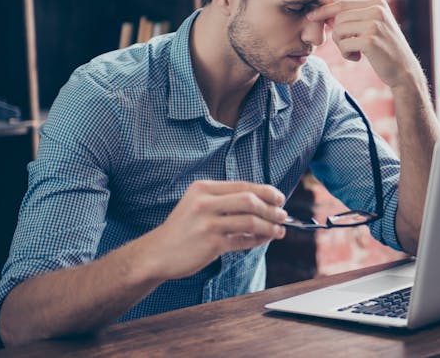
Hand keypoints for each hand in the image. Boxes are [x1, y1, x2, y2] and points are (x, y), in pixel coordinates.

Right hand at [142, 181, 286, 280]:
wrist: (156, 253)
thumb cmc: (183, 229)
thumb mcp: (197, 205)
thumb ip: (225, 201)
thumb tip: (263, 204)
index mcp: (203, 188)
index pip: (243, 185)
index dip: (266, 191)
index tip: (280, 198)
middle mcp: (205, 202)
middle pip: (250, 200)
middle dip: (271, 208)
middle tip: (283, 215)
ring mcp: (207, 223)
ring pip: (250, 221)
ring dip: (269, 226)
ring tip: (279, 230)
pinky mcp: (211, 243)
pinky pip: (243, 240)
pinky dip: (258, 240)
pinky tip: (265, 240)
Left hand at [307, 0, 421, 88]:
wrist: (404, 71)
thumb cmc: (385, 50)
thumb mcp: (373, 27)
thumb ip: (355, 18)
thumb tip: (325, 14)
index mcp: (378, 3)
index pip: (343, 4)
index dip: (325, 10)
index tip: (311, 16)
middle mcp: (377, 10)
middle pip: (339, 18)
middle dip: (338, 34)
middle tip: (349, 47)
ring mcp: (375, 24)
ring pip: (339, 30)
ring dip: (341, 45)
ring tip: (355, 53)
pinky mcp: (370, 40)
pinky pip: (343, 44)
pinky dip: (346, 54)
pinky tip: (358, 59)